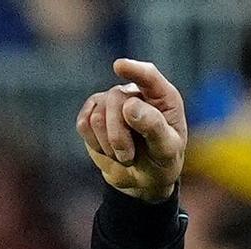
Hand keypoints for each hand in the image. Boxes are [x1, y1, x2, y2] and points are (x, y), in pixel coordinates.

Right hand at [76, 59, 186, 202]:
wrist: (142, 180)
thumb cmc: (162, 161)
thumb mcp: (167, 150)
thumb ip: (154, 127)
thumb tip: (129, 105)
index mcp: (162, 97)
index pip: (148, 77)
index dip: (134, 70)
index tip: (119, 66)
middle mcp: (135, 93)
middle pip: (116, 101)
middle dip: (120, 136)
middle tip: (129, 157)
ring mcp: (111, 101)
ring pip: (97, 115)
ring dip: (109, 145)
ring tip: (125, 155)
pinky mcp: (92, 112)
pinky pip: (83, 125)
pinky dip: (96, 145)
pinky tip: (109, 150)